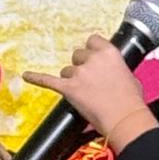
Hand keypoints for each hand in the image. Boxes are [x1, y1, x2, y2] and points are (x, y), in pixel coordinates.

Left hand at [22, 37, 155, 146]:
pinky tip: (27, 75)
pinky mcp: (68, 89)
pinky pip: (48, 80)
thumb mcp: (129, 76)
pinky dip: (37, 78)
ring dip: (72, 80)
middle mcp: (92, 59)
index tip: (92, 57)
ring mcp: (79, 74)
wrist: (125, 118)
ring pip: (66, 70)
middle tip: (89, 81)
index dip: (91, 50)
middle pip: (77, 55)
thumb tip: (112, 74)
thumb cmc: (131, 101)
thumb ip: (115, 69)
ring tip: (84, 94)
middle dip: (81, 66)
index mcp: (109, 53)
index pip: (92, 40)